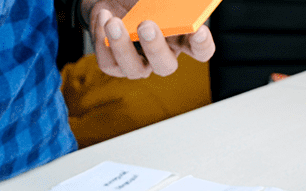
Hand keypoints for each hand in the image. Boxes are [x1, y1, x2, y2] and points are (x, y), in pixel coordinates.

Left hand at [88, 0, 215, 77]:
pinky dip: (102, 39)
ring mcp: (138, 65)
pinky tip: (104, 17)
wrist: (110, 2)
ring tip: (114, 22)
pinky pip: (108, 62)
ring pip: (134, 69)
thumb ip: (167, 4)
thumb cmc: (136, 1)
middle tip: (147, 26)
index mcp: (180, 39)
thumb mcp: (153, 1)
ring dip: (122, 46)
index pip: (201, 50)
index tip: (199, 31)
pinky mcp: (114, 66)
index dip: (202, 45)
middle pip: (165, 66)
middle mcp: (161, 57)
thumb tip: (169, 4)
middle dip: (155, 48)